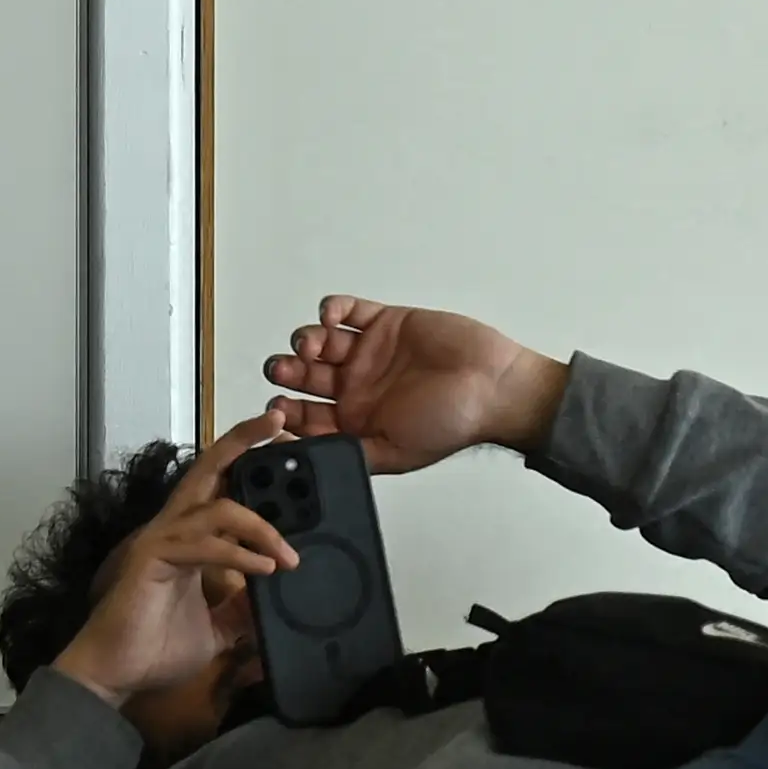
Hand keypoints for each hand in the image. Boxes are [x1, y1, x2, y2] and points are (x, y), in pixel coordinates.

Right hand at [52, 414, 295, 753]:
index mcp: (189, 538)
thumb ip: (242, 608)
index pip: (221, 487)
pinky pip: (206, 545)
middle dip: (245, 441)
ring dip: (262, 527)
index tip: (286, 448)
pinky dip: (239, 553)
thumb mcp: (218, 627)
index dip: (249, 463)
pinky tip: (265, 569)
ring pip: (219, 507)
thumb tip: (274, 599)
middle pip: (210, 468)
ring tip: (290, 555)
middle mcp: (174, 529)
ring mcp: (161, 540)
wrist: (115, 676)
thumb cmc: (155, 649)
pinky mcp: (153, 558)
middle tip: (278, 422)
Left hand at [264, 298, 569, 474]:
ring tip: (313, 345)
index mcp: (356, 420)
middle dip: (287, 372)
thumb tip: (307, 458)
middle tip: (282, 370)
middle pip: (305, 376)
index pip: (306, 416)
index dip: (285, 411)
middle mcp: (358, 386)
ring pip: (320, 342)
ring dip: (306, 341)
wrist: (492, 385)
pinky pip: (347, 311)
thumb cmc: (452, 423)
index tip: (275, 407)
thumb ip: (351, 454)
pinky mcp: (385, 322)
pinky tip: (331, 319)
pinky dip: (331, 310)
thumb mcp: (395, 453)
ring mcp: (370, 352)